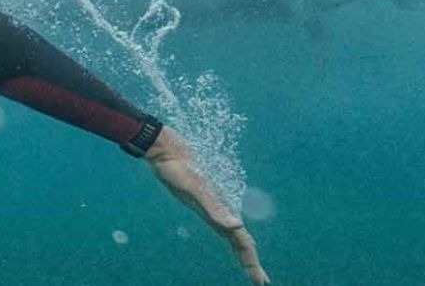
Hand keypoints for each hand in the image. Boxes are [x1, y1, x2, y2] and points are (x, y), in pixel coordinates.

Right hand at [144, 126, 271, 284]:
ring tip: (250, 259)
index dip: (251, 262)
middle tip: (262, 281)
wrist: (162, 151)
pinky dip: (231, 225)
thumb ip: (214, 208)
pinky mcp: (208, 192)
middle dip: (249, 261)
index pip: (240, 242)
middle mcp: (214, 211)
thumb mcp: (195, 189)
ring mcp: (211, 203)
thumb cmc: (177, 168)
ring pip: (231, 229)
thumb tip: (237, 226)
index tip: (261, 282)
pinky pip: (223, 213)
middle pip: (237, 241)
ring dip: (242, 246)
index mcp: (215, 215)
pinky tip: (233, 226)